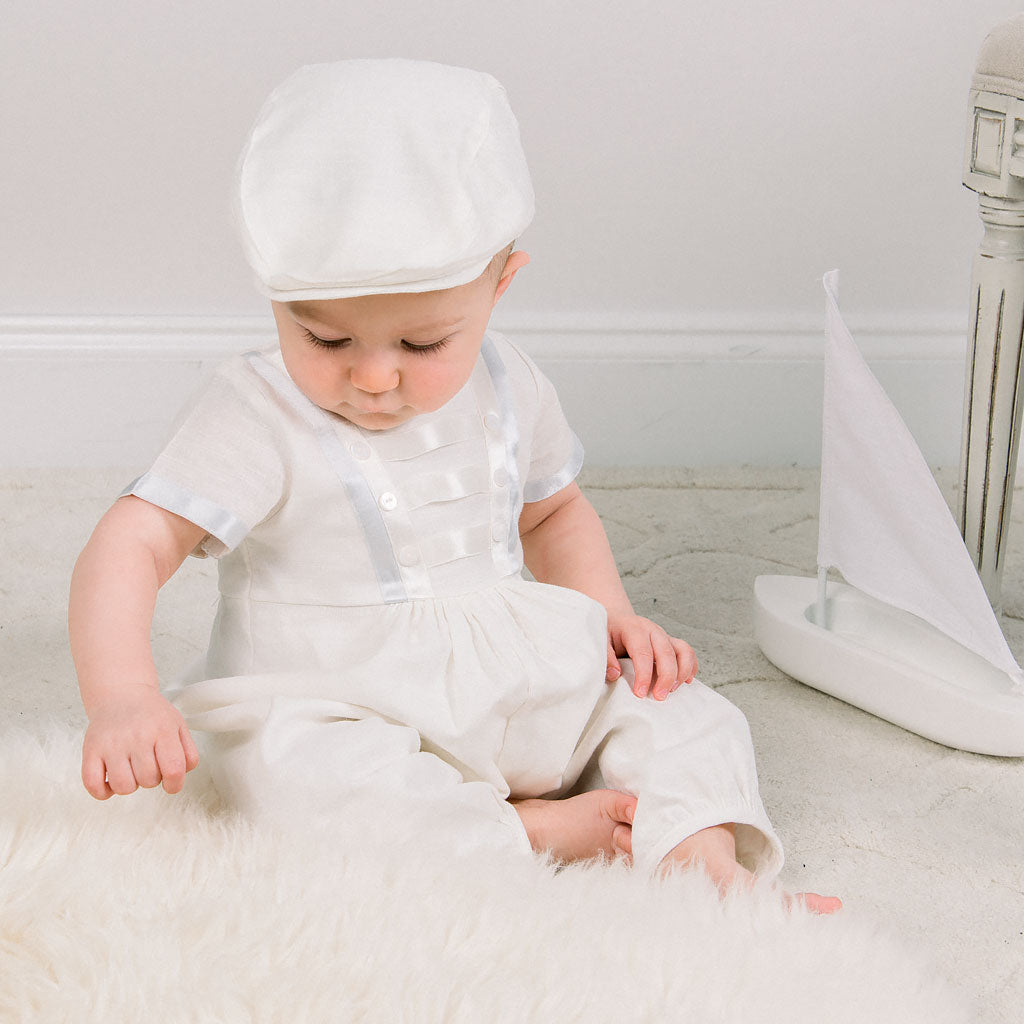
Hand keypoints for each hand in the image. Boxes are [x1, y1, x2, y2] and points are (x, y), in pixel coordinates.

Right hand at [82, 688, 199, 798]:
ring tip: (131, 770)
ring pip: (123, 787)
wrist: (122, 694)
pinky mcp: (91, 751)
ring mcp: (112, 744)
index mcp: (163, 730)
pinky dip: (103, 791)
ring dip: (129, 785)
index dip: (175, 784)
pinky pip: (93, 785)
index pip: (174, 769)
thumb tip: (181, 775)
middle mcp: (137, 737)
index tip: (171, 783)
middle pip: (148, 781)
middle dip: (151, 779)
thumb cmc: (151, 714)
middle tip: (148, 764)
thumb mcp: (178, 725)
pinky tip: (111, 780)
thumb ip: (188, 752)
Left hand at [605, 614, 697, 699]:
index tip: (640, 693)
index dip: (643, 675)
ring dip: (681, 673)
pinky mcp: (671, 643)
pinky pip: (687, 652)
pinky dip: (690, 667)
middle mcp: (652, 630)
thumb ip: (606, 657)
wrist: (618, 619)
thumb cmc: (609, 633)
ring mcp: (664, 636)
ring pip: (683, 651)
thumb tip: (615, 675)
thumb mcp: (600, 640)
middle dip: (665, 677)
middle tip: (659, 697)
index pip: (643, 652)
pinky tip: (686, 681)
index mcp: (634, 629)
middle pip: (666, 652)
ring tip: (672, 690)